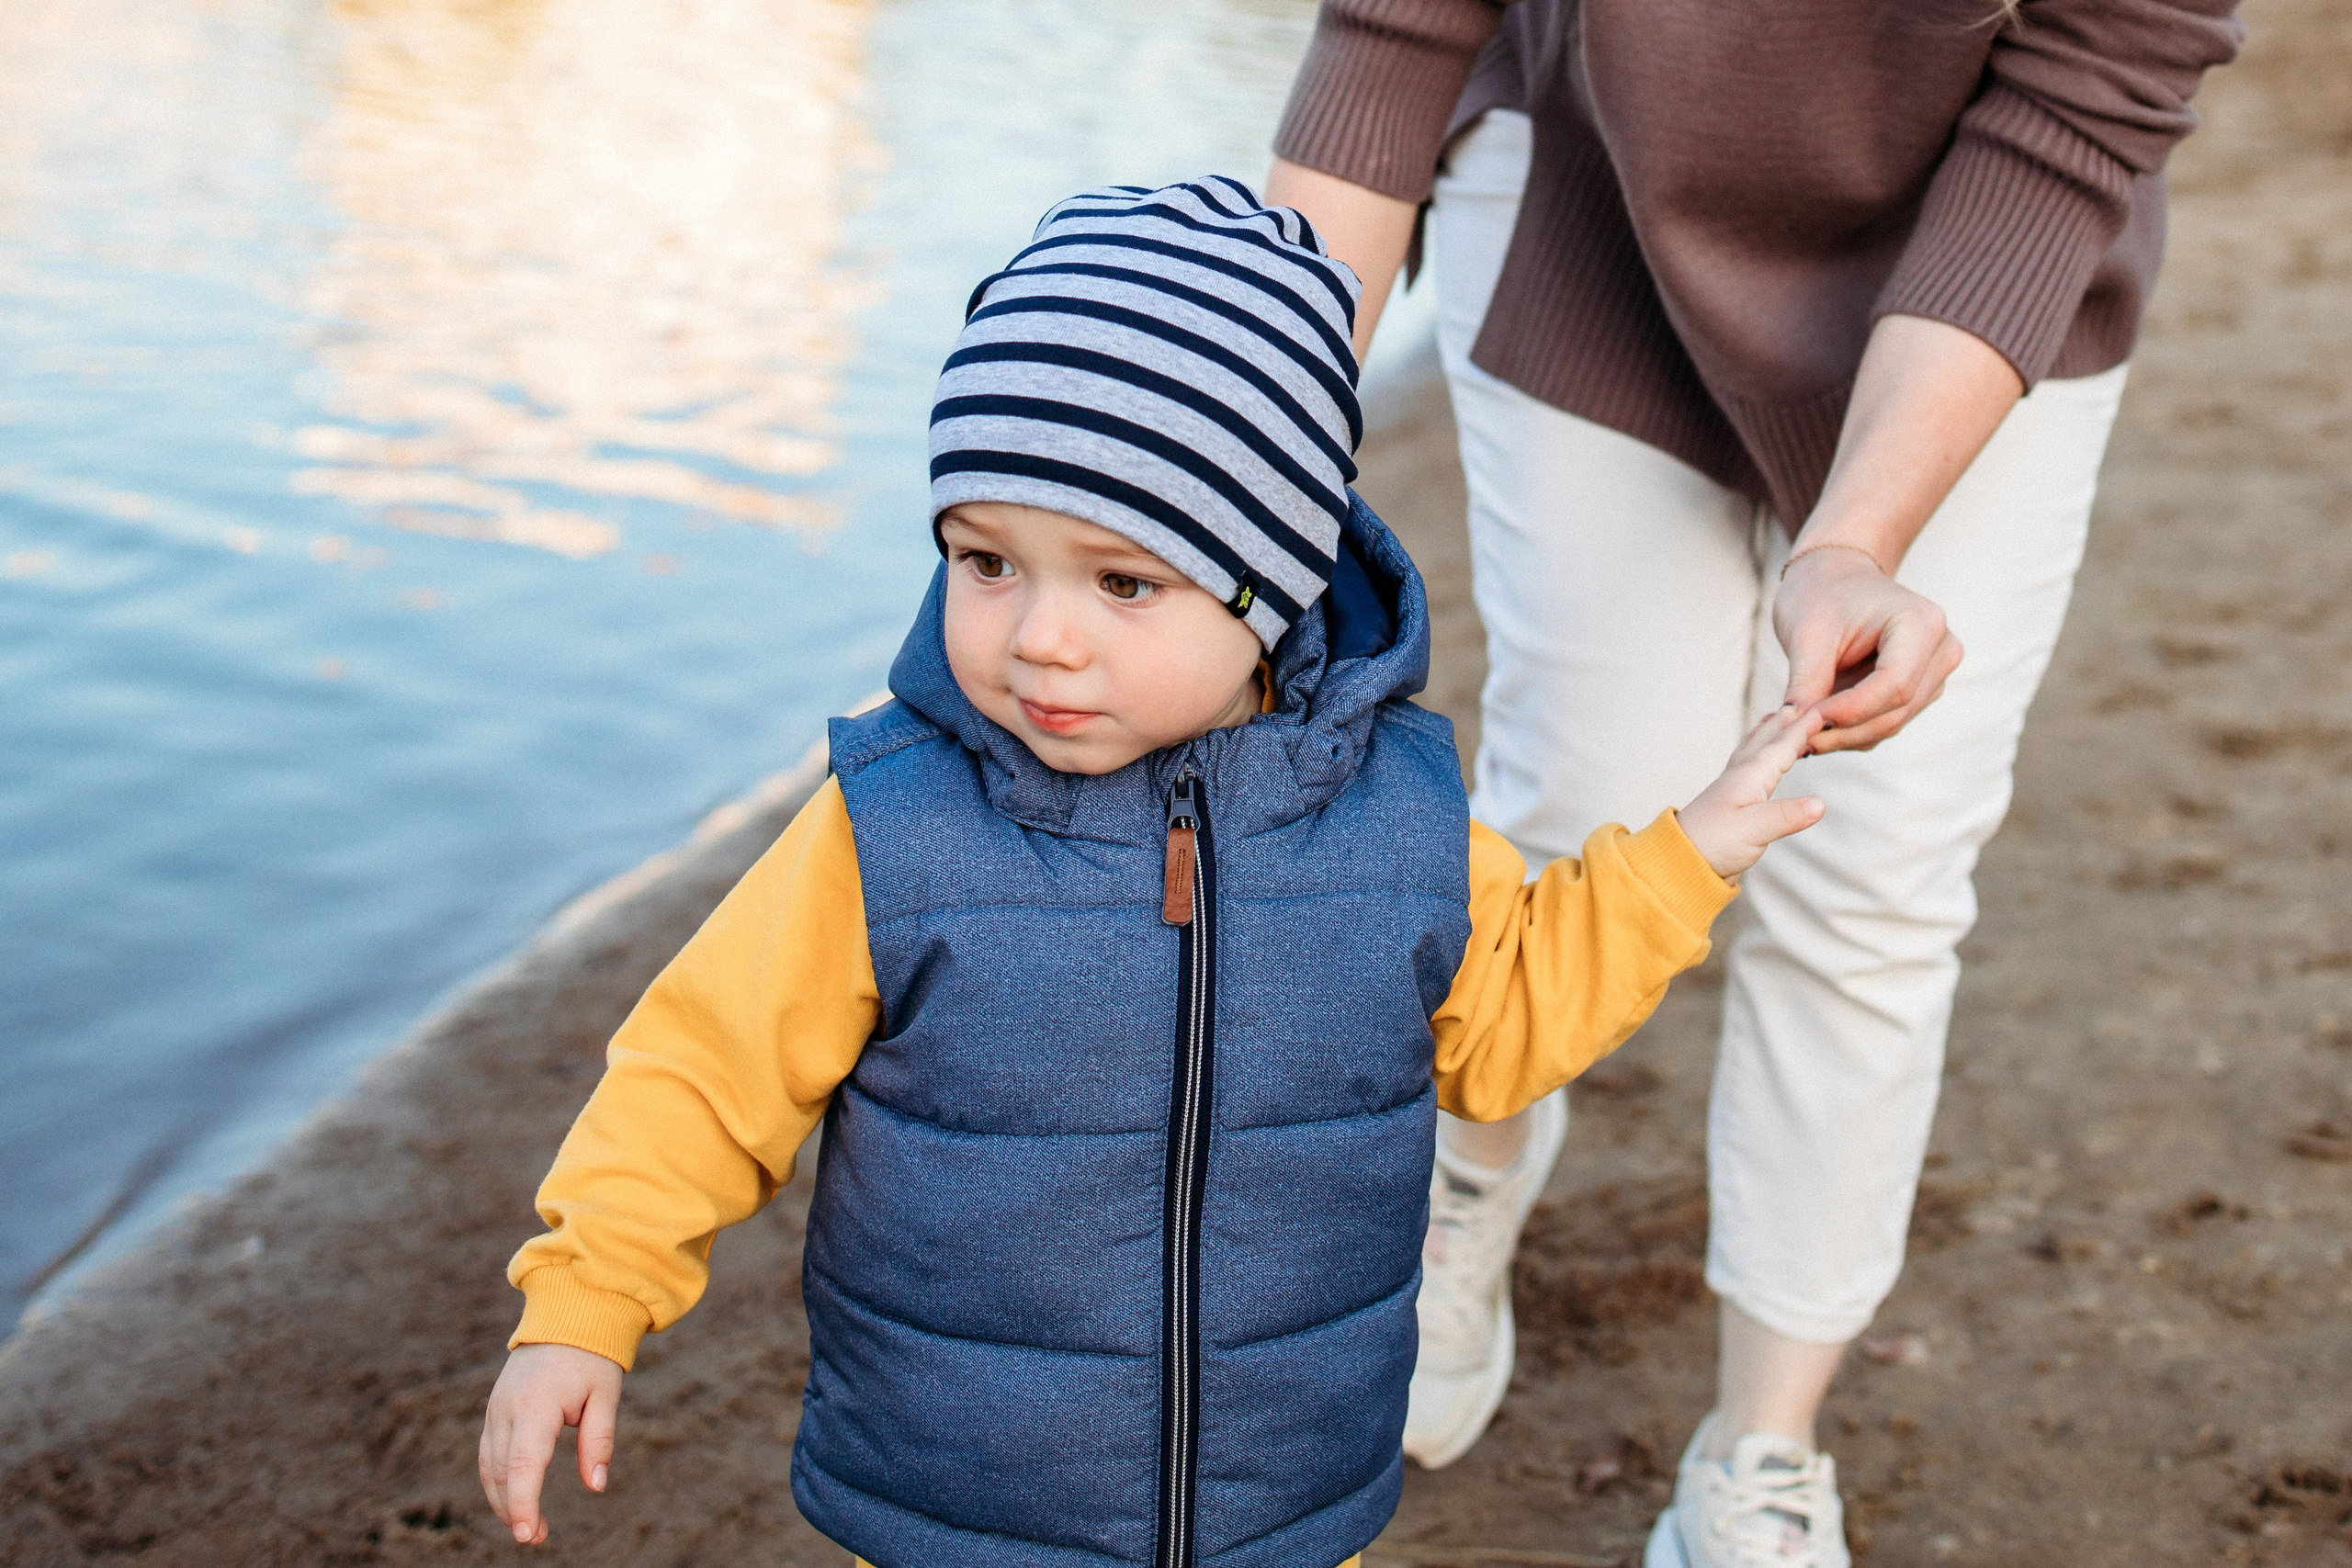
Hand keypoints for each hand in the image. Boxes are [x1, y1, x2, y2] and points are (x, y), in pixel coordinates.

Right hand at [479, 1343, 623, 1544]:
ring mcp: (495, 1408)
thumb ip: (599, 1441)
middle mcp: (506, 1409)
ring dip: (502, 1500)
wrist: (565, 1316)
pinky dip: (496, 1480)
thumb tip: (596, 1486)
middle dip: (514, 1510)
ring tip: (530, 1526)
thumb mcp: (606, 1395)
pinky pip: (487, 1453)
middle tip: (537, 1538)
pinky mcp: (494, 1410)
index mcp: (535, 1405)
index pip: (522, 1465)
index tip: (529, 1534)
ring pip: (488, 1466)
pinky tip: (513, 1499)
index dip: (523, 1503)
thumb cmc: (591, 1357)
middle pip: (500, 1472)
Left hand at [1679, 705, 1828, 880]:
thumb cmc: (1711, 845)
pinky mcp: (1730, 804)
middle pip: (1767, 742)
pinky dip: (1757, 756)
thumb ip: (1786, 816)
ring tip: (1776, 719)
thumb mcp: (1754, 831)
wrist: (1678, 862)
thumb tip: (1820, 804)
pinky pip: (1748, 768)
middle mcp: (1741, 777)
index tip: (1823, 708)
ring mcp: (1733, 789)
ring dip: (1768, 734)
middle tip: (1801, 702)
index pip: (1782, 746)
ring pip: (1754, 751)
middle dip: (1785, 722)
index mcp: (1749, 777)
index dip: (1803, 728)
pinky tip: (1756, 762)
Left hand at [1774, 546, 1963, 752]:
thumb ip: (1805, 682)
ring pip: (1889, 724)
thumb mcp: (1806, 632)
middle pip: (1894, 711)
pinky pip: (1884, 724)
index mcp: (1921, 623)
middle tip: (1792, 738)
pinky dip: (1849, 730)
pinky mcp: (1920, 690)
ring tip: (1797, 729)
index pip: (1894, 685)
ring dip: (1842, 735)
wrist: (1837, 578)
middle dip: (1841, 730)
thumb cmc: (1822, 594)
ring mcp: (1935, 673)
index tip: (1804, 722)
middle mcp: (1940, 650)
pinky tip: (1816, 723)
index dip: (1850, 711)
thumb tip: (1793, 730)